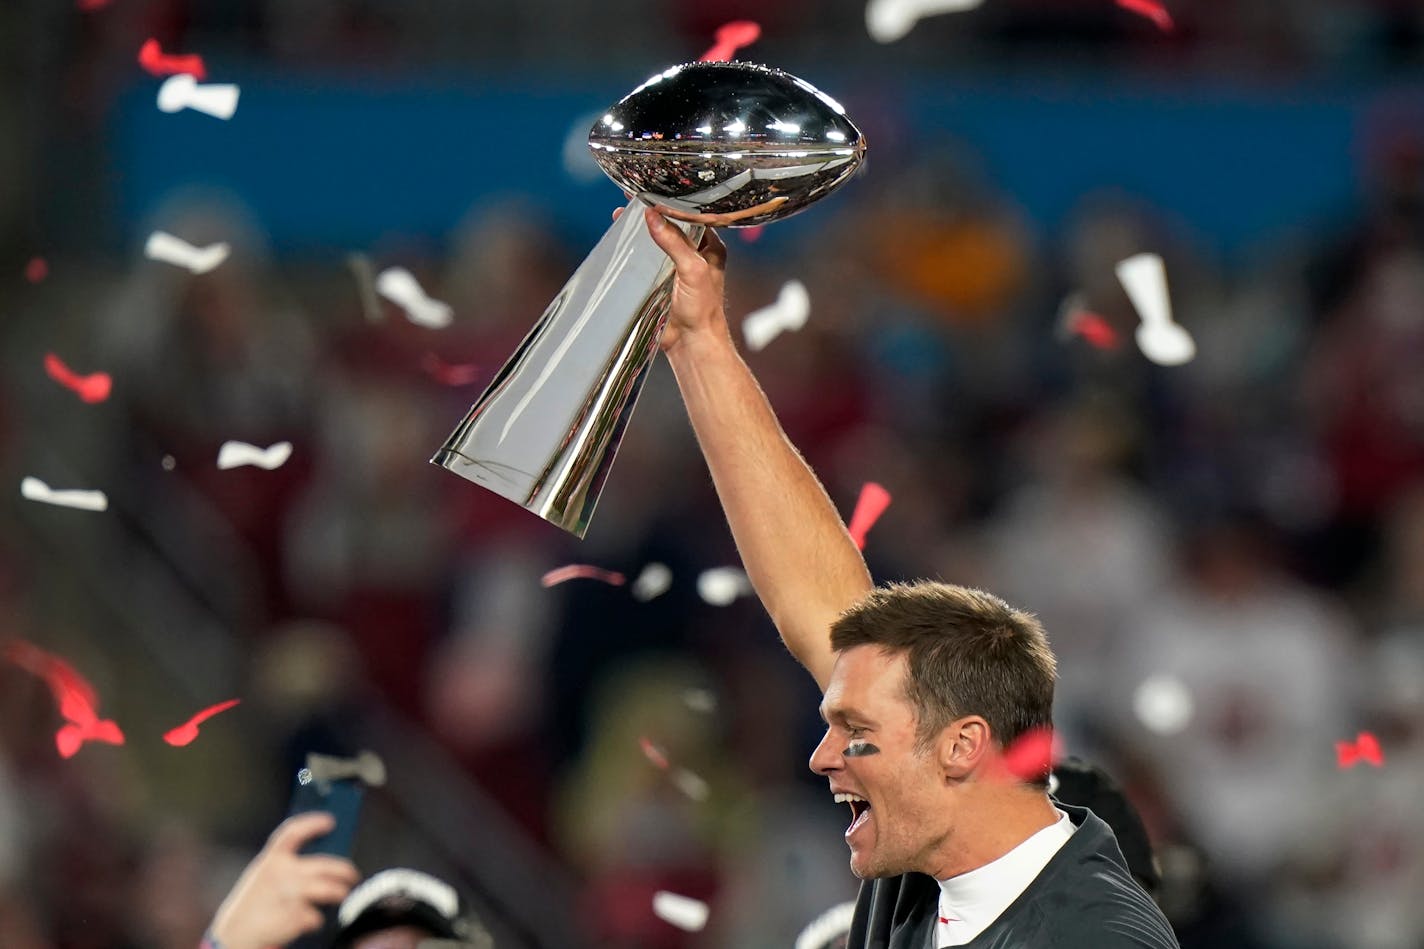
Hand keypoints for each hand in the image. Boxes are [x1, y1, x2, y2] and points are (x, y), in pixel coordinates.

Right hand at [208, 813, 359, 948]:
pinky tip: (307, 920)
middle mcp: (283, 873)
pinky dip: (316, 919)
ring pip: (331, 890)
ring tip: (342, 894)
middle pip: (327, 865)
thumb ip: (287, 865)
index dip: (313, 823)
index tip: (330, 820)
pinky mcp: (296, 916)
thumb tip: (322, 860)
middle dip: (346, 870)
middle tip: (352, 875)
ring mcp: (291, 894)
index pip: (294, 832)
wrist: (233, 935)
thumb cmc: (255, 903)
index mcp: (271, 860)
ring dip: (341, 893)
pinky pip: (318, 916)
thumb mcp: (263, 876)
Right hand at [615, 204, 730, 354]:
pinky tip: (622, 241)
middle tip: (632, 198)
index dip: (671, 203)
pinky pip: (646, 260)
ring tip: (622, 215)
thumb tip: (653, 216)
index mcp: (710, 247)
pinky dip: (634, 250)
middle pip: (670, 226)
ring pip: (655, 242)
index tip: (653, 190)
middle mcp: (694, 255)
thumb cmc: (704, 309)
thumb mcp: (693, 269)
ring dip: (640, 230)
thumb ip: (674, 242)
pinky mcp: (660, 281)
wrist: (693, 343)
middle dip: (651, 213)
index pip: (690, 217)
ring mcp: (675, 268)